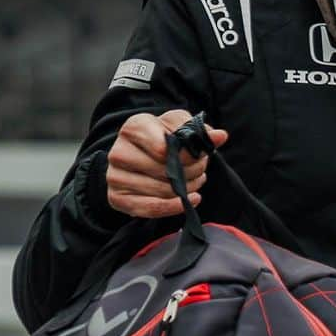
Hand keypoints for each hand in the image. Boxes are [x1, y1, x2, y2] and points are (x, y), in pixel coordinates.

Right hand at [106, 109, 228, 218]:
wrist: (137, 158)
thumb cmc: (161, 139)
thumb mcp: (180, 128)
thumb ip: (200, 131)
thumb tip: (220, 136)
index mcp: (134, 127)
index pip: (164, 148)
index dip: (188, 156)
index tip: (200, 157)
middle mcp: (119, 151)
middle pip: (164, 170)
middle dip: (190, 172)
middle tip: (200, 171)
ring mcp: (115, 176)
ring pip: (161, 190)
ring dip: (185, 189)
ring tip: (193, 182)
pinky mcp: (117, 198)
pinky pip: (151, 209)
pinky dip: (174, 207)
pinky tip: (189, 200)